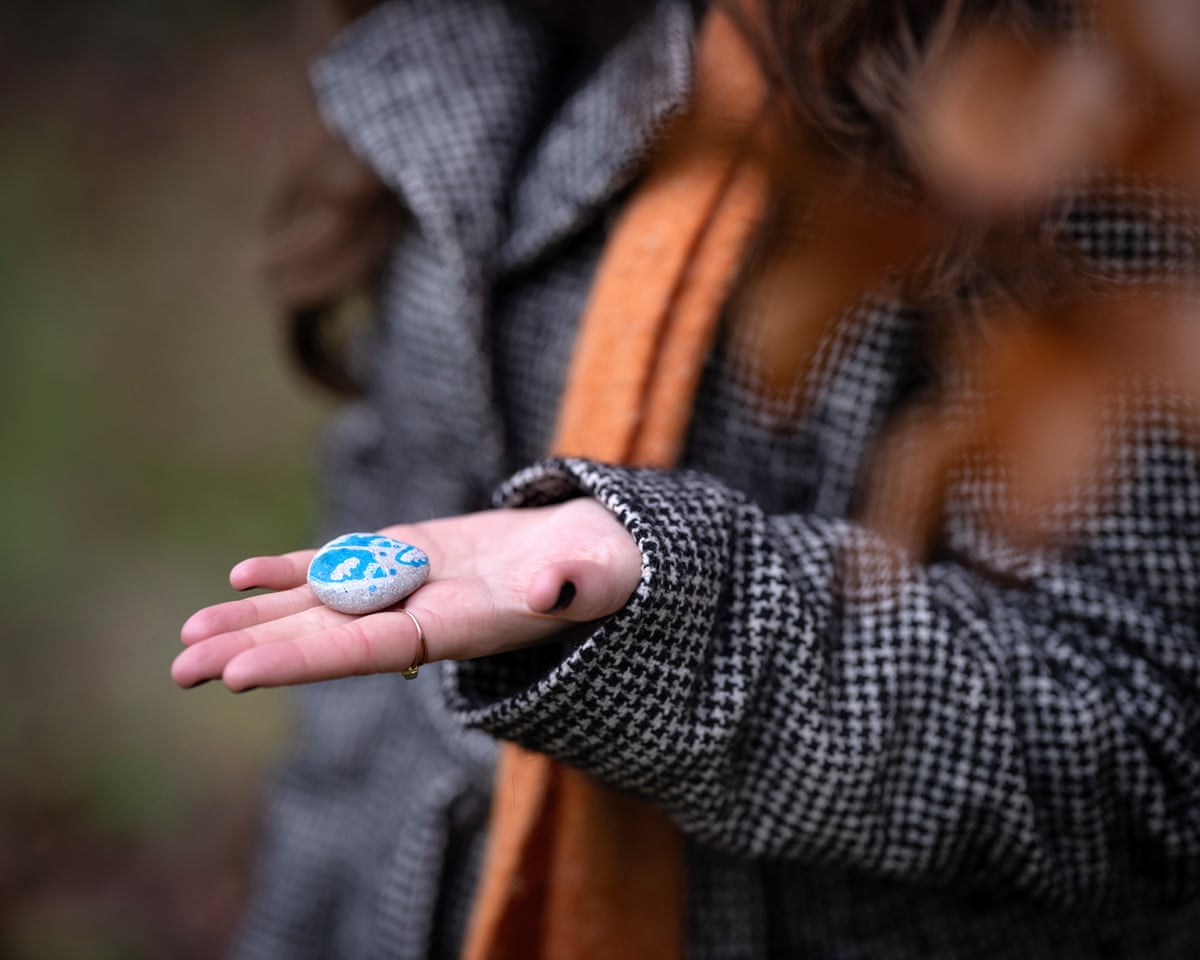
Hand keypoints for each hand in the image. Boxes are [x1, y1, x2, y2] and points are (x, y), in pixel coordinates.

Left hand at [171, 498, 641, 691]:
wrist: (598, 552)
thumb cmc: (609, 568)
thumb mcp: (603, 573)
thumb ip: (581, 583)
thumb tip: (554, 588)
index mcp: (464, 628)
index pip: (374, 649)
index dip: (308, 659)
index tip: (239, 676)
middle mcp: (426, 615)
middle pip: (328, 635)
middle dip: (257, 650)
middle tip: (181, 670)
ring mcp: (412, 585)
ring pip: (323, 604)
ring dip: (256, 618)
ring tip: (189, 638)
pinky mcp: (412, 554)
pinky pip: (344, 564)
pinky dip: (293, 570)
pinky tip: (241, 575)